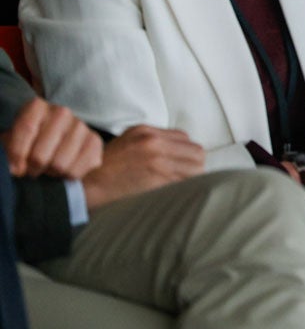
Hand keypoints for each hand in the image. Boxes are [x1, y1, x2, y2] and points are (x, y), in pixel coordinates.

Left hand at [2, 98, 102, 178]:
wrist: (56, 143)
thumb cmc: (28, 143)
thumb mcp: (12, 142)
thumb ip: (10, 153)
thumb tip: (16, 170)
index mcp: (37, 107)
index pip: (26, 130)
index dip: (16, 157)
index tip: (14, 169)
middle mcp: (62, 113)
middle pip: (40, 155)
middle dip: (33, 169)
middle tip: (33, 169)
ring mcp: (81, 126)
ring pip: (60, 165)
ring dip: (51, 173)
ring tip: (48, 168)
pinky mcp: (95, 141)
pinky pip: (77, 171)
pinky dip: (67, 177)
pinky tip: (64, 169)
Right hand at [82, 125, 204, 209]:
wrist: (83, 188)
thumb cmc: (102, 170)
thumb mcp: (124, 144)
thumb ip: (150, 143)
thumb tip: (176, 153)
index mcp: (145, 131)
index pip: (184, 138)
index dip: (185, 154)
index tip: (180, 166)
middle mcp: (153, 141)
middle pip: (196, 152)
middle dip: (194, 167)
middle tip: (185, 179)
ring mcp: (157, 159)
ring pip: (196, 168)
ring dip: (192, 179)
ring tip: (180, 188)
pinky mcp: (158, 178)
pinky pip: (185, 184)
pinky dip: (184, 190)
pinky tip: (175, 196)